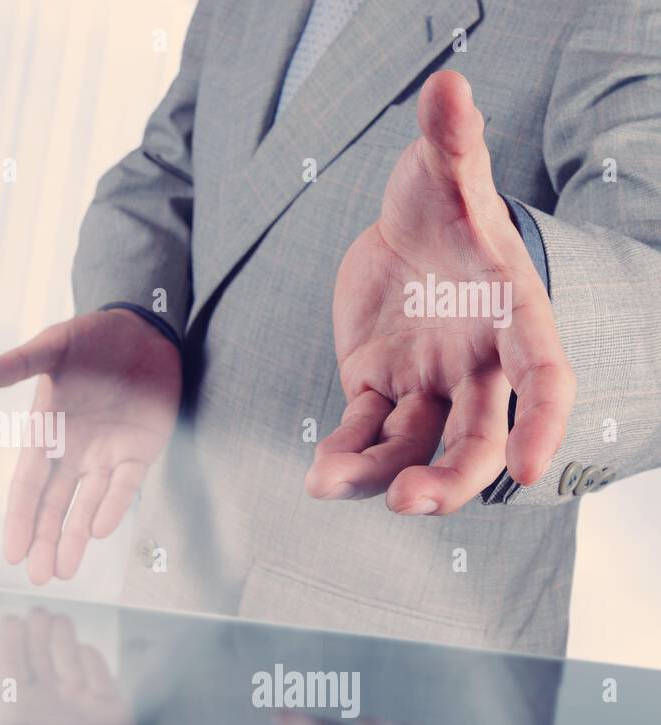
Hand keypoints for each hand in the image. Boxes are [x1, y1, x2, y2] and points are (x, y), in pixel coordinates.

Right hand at [0, 309, 179, 583]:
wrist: (144, 326)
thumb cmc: (93, 334)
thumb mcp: (54, 345)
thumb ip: (18, 363)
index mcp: (48, 431)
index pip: (28, 484)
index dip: (20, 518)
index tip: (11, 554)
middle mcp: (74, 451)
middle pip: (55, 505)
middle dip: (45, 542)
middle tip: (38, 578)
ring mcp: (107, 454)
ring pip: (87, 506)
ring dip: (75, 538)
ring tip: (64, 572)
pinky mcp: (140, 451)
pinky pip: (124, 487)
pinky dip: (112, 508)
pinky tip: (98, 532)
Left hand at [0, 610, 135, 724]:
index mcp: (20, 694)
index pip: (11, 658)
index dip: (10, 638)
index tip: (11, 620)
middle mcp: (45, 682)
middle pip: (38, 643)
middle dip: (38, 627)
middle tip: (39, 615)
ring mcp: (73, 680)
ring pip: (65, 643)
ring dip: (64, 641)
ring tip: (66, 658)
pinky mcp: (100, 683)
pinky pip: (93, 658)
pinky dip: (90, 663)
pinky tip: (90, 686)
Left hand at [306, 70, 574, 514]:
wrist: (402, 230)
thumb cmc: (441, 203)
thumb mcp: (445, 170)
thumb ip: (452, 142)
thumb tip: (447, 86)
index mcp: (512, 317)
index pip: (543, 379)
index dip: (542, 424)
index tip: (530, 471)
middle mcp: (477, 363)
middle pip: (478, 436)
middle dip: (453, 475)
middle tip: (413, 501)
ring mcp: (427, 382)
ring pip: (415, 446)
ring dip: (383, 475)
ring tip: (334, 486)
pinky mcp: (377, 387)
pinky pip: (365, 431)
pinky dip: (344, 456)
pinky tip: (317, 476)